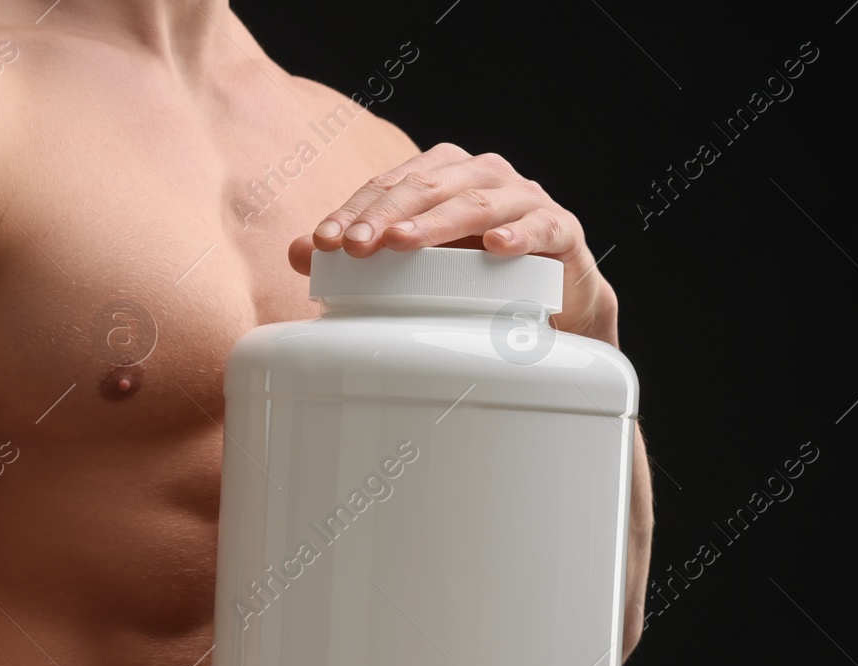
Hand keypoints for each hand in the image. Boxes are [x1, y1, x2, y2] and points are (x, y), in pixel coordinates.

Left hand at [289, 142, 617, 347]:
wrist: (555, 300)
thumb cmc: (477, 273)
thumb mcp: (416, 262)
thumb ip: (362, 251)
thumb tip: (297, 252)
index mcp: (444, 173)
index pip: (390, 184)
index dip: (355, 210)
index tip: (322, 242)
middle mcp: (483, 175)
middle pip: (429, 186)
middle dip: (388, 214)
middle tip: (355, 245)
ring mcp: (525, 199)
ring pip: (478, 203)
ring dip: (439, 223)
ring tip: (403, 243)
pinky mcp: (560, 229)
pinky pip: (540, 228)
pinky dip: (519, 236)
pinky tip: (497, 248)